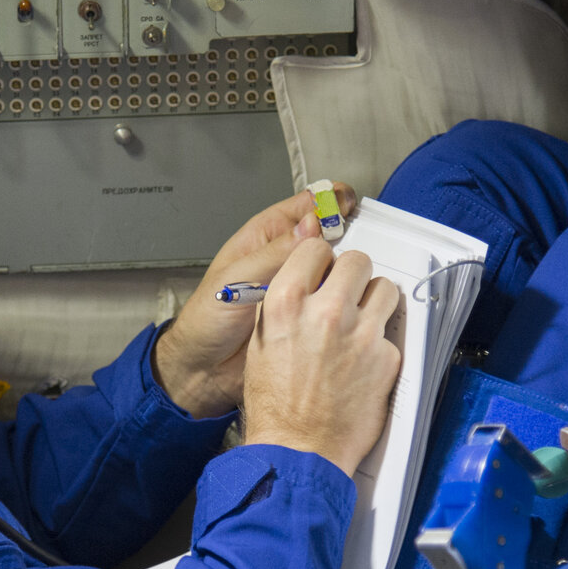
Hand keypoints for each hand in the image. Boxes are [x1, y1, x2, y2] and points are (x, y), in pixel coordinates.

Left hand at [152, 183, 355, 416]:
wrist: (203, 368)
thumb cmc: (206, 319)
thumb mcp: (236, 279)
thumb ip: (274, 254)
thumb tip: (312, 226)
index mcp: (266, 238)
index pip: (306, 206)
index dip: (330, 200)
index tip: (350, 205)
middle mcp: (285, 259)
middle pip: (328, 235)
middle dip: (349, 236)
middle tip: (363, 244)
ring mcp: (299, 288)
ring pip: (334, 269)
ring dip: (348, 271)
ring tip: (359, 275)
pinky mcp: (307, 316)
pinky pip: (332, 301)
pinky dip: (345, 300)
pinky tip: (355, 302)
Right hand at [239, 237, 400, 475]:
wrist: (299, 451)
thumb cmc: (275, 406)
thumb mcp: (260, 345)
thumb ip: (283, 307)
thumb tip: (305, 284)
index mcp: (286, 303)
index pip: (315, 248)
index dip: (321, 261)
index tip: (324, 273)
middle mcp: (325, 311)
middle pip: (356, 261)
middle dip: (353, 276)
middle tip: (348, 296)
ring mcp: (360, 333)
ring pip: (384, 288)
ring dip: (374, 302)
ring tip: (361, 324)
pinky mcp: (386, 357)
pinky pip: (390, 332)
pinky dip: (379, 343)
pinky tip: (364, 362)